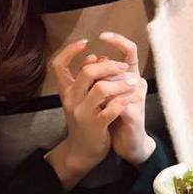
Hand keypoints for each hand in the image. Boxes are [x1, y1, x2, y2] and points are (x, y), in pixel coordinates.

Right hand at [46, 39, 135, 184]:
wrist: (82, 151)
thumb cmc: (85, 119)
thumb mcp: (81, 98)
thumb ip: (87, 79)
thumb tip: (95, 57)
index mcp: (67, 91)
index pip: (58, 65)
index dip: (70, 50)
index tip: (86, 42)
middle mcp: (72, 100)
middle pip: (87, 71)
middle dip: (109, 65)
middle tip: (124, 67)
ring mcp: (83, 113)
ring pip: (102, 88)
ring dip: (121, 83)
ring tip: (134, 82)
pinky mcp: (96, 126)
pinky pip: (112, 109)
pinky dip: (124, 101)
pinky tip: (130, 99)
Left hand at [99, 31, 155, 165]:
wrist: (126, 143)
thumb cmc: (114, 115)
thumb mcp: (104, 92)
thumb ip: (100, 74)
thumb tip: (91, 58)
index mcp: (129, 75)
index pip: (129, 50)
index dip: (118, 40)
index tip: (102, 35)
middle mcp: (137, 82)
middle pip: (117, 66)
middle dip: (100, 75)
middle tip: (90, 87)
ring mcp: (138, 98)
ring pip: (115, 85)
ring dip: (101, 94)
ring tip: (96, 104)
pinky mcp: (135, 114)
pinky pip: (117, 104)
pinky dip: (105, 108)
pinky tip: (100, 113)